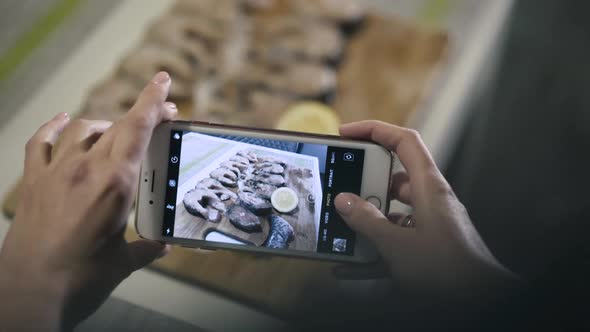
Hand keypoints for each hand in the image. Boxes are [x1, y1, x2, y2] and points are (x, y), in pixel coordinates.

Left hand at [0, 72, 176, 330]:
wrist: (29, 292)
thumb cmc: (81, 279)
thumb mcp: (123, 262)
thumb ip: (146, 249)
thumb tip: (163, 246)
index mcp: (116, 184)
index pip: (137, 129)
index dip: (152, 101)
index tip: (163, 82)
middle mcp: (86, 169)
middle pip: (117, 126)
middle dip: (141, 115)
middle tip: (158, 116)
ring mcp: (56, 172)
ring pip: (83, 129)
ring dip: (105, 125)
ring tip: (117, 132)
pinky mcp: (34, 181)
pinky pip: (42, 142)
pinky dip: (54, 128)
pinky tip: (63, 121)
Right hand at [334, 121, 518, 298]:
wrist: (479, 300)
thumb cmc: (449, 271)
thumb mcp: (397, 245)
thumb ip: (368, 222)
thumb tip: (344, 201)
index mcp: (429, 187)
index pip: (404, 141)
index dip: (375, 130)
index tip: (348, 134)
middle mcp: (431, 199)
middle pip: (393, 176)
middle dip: (365, 185)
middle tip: (342, 193)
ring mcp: (430, 221)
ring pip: (393, 208)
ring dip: (369, 218)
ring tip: (345, 229)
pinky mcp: (428, 242)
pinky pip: (397, 234)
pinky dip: (377, 244)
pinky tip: (354, 262)